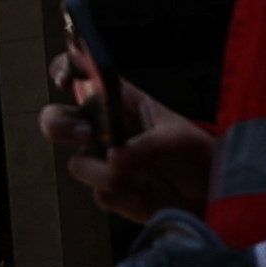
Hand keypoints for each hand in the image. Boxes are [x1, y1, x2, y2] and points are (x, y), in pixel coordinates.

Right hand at [42, 75, 218, 222]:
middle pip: (57, 119)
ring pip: (78, 165)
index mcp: (119, 99)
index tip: (66, 81)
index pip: (81, 73)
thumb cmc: (196, 154)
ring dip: (108, 173)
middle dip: (61, 125)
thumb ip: (147, 146)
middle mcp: (104, 127)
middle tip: (89, 134)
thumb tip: (114, 160)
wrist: (209, 195)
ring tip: (143, 176)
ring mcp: (102, 160)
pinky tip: (148, 192)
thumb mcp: (180, 139)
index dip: (64, 69)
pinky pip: (102, 193)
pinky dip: (126, 196)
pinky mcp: (108, 190)